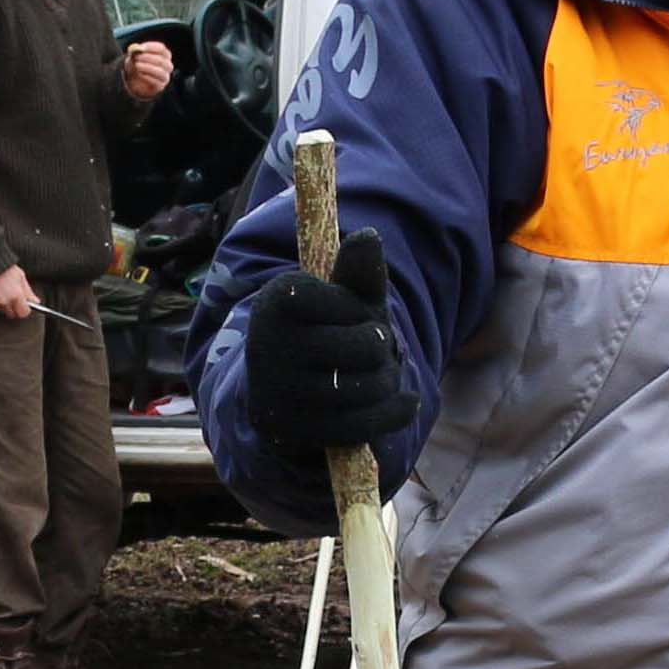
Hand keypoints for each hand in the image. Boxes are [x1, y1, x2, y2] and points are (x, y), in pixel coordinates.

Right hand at [0, 263, 34, 317]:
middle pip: (11, 313)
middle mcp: (4, 300)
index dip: (24, 309)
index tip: (24, 306)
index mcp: (16, 294)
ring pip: (1, 309)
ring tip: (1, 290)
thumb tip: (36, 302)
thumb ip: (28, 292)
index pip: (23, 313)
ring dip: (2, 304)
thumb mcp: (20, 276)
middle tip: (12, 297)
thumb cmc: (4, 267)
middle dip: (13, 308)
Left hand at [123, 41, 174, 100]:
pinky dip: (147, 77)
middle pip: (162, 60)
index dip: (152, 47)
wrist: (134, 82)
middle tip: (137, 57)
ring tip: (137, 65)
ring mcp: (165, 76)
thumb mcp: (133, 58)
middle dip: (148, 58)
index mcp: (163, 55)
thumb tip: (135, 49)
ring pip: (160, 72)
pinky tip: (140, 74)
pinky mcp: (160, 86)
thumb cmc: (137, 66)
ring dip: (147, 67)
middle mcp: (167, 65)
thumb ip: (134, 54)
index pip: (162, 49)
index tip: (141, 48)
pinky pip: (156, 82)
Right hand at [242, 228, 417, 458]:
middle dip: (383, 350)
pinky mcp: (289, 430)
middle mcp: (266, 344)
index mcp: (277, 299)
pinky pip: (360, 426)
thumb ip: (358, 272)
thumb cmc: (325, 332)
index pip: (351, 305)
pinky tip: (402, 402)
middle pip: (367, 348)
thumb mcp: (343, 300)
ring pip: (366, 389)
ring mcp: (276, 391)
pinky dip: (392, 413)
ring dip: (388, 383)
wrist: (283, 388)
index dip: (362, 312)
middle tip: (374, 351)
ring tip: (380, 377)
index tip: (351, 315)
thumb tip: (367, 237)